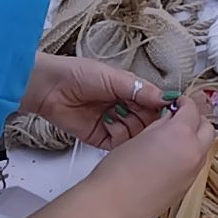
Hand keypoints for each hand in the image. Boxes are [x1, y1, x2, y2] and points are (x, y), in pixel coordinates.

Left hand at [19, 53, 168, 149]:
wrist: (49, 87)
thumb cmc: (78, 74)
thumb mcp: (114, 77)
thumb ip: (140, 89)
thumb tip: (166, 98)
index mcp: (130, 90)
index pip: (154, 103)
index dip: (160, 108)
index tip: (167, 111)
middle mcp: (124, 107)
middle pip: (147, 121)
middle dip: (147, 120)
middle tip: (142, 116)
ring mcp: (113, 123)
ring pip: (135, 134)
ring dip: (131, 127)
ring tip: (120, 115)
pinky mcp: (101, 137)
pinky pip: (119, 143)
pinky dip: (119, 136)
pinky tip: (110, 124)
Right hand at [81, 91, 217, 217]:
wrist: (112, 204)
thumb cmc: (118, 170)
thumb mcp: (139, 136)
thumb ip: (161, 124)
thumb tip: (170, 118)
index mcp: (181, 135)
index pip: (192, 109)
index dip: (184, 102)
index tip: (178, 103)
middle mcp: (193, 153)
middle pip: (208, 129)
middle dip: (197, 120)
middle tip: (181, 118)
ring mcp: (193, 173)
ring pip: (204, 149)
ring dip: (195, 140)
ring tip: (174, 139)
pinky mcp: (187, 189)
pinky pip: (195, 167)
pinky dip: (189, 158)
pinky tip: (169, 160)